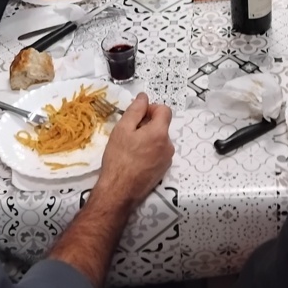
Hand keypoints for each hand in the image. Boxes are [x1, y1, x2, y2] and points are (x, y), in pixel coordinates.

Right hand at [97, 93, 173, 207]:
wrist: (118, 191)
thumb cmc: (118, 158)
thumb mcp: (122, 129)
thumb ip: (135, 110)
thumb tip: (144, 96)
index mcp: (160, 133)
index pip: (164, 110)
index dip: (151, 109)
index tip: (137, 116)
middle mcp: (169, 145)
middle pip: (161, 125)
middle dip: (147, 124)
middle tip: (129, 134)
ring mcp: (167, 160)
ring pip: (159, 139)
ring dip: (148, 138)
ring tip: (130, 148)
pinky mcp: (163, 171)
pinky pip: (159, 153)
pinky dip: (149, 151)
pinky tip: (135, 159)